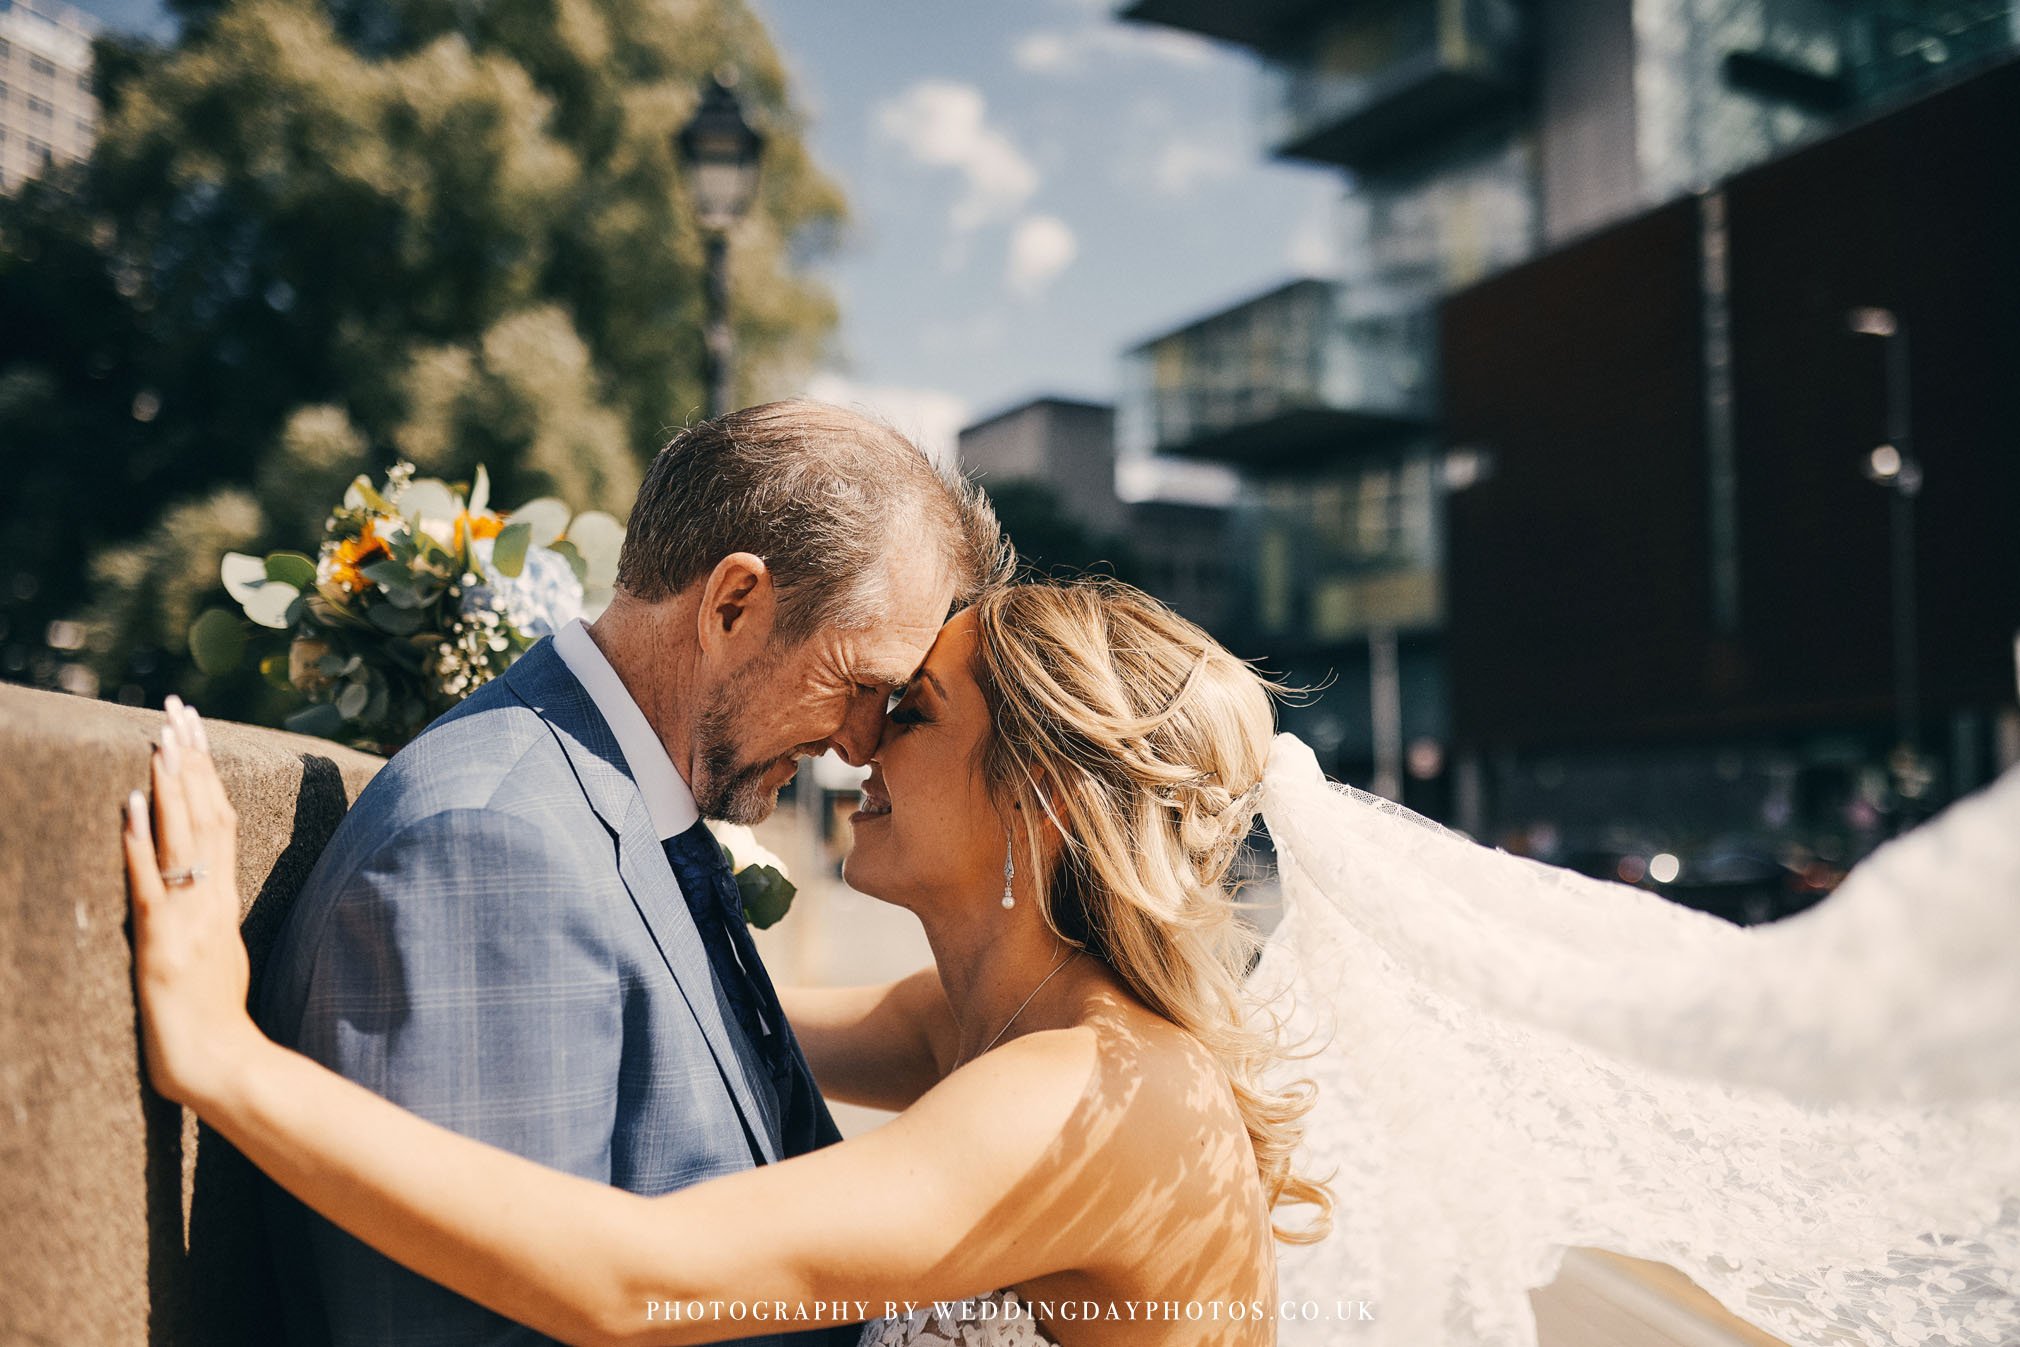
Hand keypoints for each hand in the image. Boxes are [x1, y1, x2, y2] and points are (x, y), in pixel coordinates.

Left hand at [124, 696, 262, 1108]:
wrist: (220, 1063)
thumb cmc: (218, 1020)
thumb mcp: (224, 954)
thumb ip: (213, 916)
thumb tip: (203, 889)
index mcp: (227, 900)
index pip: (223, 820)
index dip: (208, 773)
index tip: (195, 731)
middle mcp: (213, 899)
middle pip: (207, 814)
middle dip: (191, 759)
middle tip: (179, 710)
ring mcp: (189, 918)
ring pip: (183, 838)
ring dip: (170, 786)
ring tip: (160, 740)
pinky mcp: (161, 942)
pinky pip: (150, 883)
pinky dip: (139, 842)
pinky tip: (130, 806)